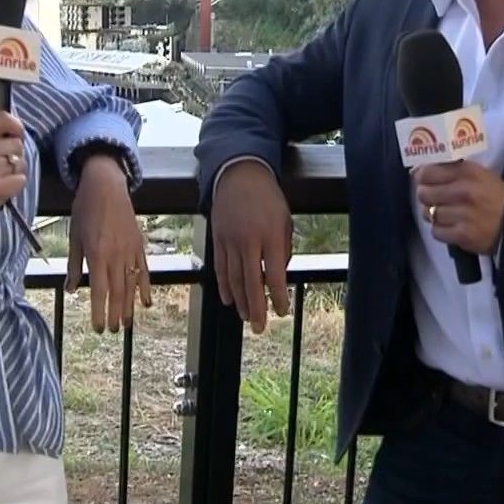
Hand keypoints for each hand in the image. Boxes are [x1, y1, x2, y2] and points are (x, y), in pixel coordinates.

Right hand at [0, 111, 28, 266]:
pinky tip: (0, 193)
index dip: (16, 126)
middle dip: (14, 157)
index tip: (16, 136)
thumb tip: (14, 132)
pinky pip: (21, 180)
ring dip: (14, 174)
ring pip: (21, 163)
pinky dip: (14, 188)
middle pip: (17, 144)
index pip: (2, 117)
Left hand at [66, 154, 151, 332]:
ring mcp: (130, 250)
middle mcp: (116, 255)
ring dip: (129, 306)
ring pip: (131, 284)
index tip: (98, 328)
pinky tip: (145, 302)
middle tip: (113, 331)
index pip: (99, 291)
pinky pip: (143, 270)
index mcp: (97, 254)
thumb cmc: (85, 210)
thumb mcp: (74, 237)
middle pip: (118, 292)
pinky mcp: (139, 245)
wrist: (106, 186)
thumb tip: (71, 290)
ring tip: (127, 324)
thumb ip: (74, 266)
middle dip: (115, 314)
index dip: (99, 312)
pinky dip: (145, 287)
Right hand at [210, 160, 292, 333]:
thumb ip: (283, 250)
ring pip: (233, 278)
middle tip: (259, 327)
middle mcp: (249, 241)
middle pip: (251, 282)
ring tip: (246, 317)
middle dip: (256, 308)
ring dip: (241, 301)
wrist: (239, 176)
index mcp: (271, 236)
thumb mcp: (285, 221)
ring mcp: (230, 241)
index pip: (274, 275)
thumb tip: (277, 276)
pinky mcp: (217, 240)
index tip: (281, 311)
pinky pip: (220, 268)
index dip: (277, 297)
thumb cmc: (268, 199)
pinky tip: (230, 299)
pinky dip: (225, 286)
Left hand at [414, 161, 503, 256]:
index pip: (427, 172)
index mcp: (467, 172)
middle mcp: (463, 191)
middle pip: (423, 193)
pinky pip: (437, 232)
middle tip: (436, 200)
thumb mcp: (478, 174)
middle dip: (427, 197)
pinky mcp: (463, 235)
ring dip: (435, 215)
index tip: (425, 181)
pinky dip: (442, 231)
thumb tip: (418, 172)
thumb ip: (451, 170)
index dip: (422, 177)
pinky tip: (452, 227)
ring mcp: (462, 214)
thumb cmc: (496, 196)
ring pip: (428, 214)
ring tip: (448, 215)